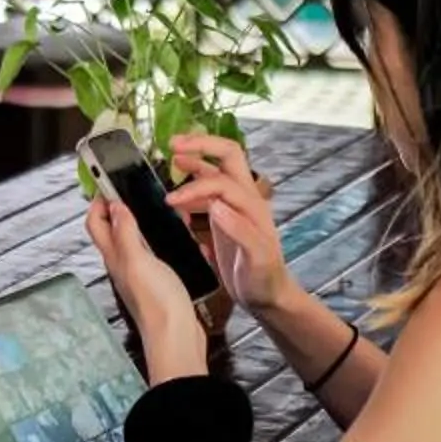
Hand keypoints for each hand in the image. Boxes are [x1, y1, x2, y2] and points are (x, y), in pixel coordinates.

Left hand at [85, 190, 207, 381]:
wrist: (178, 338)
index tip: (111, 179)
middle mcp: (126, 263)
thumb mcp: (138, 260)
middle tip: (143, 189)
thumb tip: (114, 205)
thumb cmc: (157, 302)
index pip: (95, 222)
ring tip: (171, 210)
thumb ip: (125, 232)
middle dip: (127, 205)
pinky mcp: (163, 281)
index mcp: (115, 256)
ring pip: (142, 239)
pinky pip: (163, 254)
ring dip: (153, 223)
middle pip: (117, 228)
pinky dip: (173, 242)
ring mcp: (144, 272)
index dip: (99, 200)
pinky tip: (189, 239)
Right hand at [167, 135, 295, 320]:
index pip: (220, 180)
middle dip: (201, 145)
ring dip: (195, 162)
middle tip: (173, 144)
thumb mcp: (257, 259)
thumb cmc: (265, 279)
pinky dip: (192, 189)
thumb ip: (240, 231)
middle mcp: (244, 198)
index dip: (194, 186)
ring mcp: (235, 206)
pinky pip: (209, 193)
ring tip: (172, 158)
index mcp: (252, 204)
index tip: (170, 200)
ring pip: (215, 172)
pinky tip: (178, 201)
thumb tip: (215, 204)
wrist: (269, 297)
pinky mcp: (226, 218)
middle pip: (226, 155)